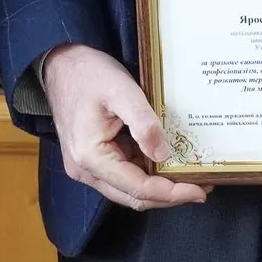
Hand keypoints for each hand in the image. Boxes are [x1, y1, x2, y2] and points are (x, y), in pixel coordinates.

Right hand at [41, 45, 210, 211]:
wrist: (60, 64)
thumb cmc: (88, 73)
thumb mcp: (121, 90)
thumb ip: (143, 124)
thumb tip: (163, 155)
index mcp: (90, 156)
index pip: (138, 188)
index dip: (172, 193)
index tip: (200, 191)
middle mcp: (84, 170)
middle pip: (133, 197)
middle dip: (169, 196)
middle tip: (201, 186)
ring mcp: (85, 167)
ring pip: (128, 190)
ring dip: (158, 187)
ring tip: (187, 176)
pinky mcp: (90, 160)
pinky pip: (122, 176)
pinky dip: (145, 174)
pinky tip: (164, 163)